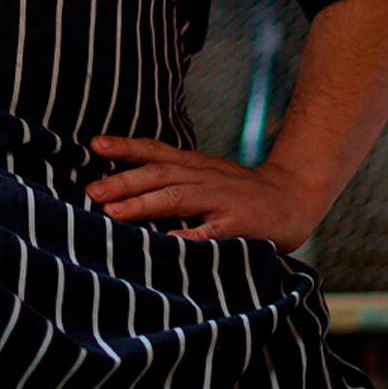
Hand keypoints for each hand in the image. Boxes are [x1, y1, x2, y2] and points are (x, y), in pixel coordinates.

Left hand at [86, 134, 325, 251]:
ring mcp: (222, 199)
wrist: (295, 196)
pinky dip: (188, 237)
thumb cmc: (242, 192)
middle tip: (91, 191)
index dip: (125, 147)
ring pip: (178, 196)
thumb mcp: (207, 176)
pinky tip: (166, 244)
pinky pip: (210, 232)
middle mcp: (205, 176)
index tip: (94, 144)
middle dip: (123, 180)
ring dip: (144, 204)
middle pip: (159, 172)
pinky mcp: (239, 225)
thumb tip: (126, 188)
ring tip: (114, 212)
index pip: (155, 150)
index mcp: (195, 165)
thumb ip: (175, 179)